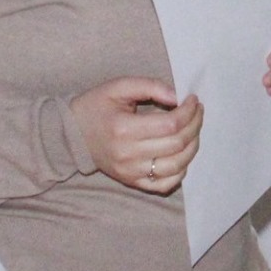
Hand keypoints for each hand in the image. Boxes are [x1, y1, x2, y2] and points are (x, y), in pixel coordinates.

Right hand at [71, 77, 203, 194]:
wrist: (72, 134)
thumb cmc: (97, 106)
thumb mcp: (119, 87)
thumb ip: (150, 86)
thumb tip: (178, 96)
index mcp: (124, 128)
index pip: (170, 124)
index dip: (189, 112)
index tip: (193, 100)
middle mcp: (127, 154)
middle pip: (177, 144)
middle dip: (195, 125)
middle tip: (197, 112)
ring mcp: (130, 171)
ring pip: (177, 165)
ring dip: (193, 146)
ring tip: (193, 130)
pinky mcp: (132, 181)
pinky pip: (165, 184)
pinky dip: (181, 171)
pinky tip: (182, 154)